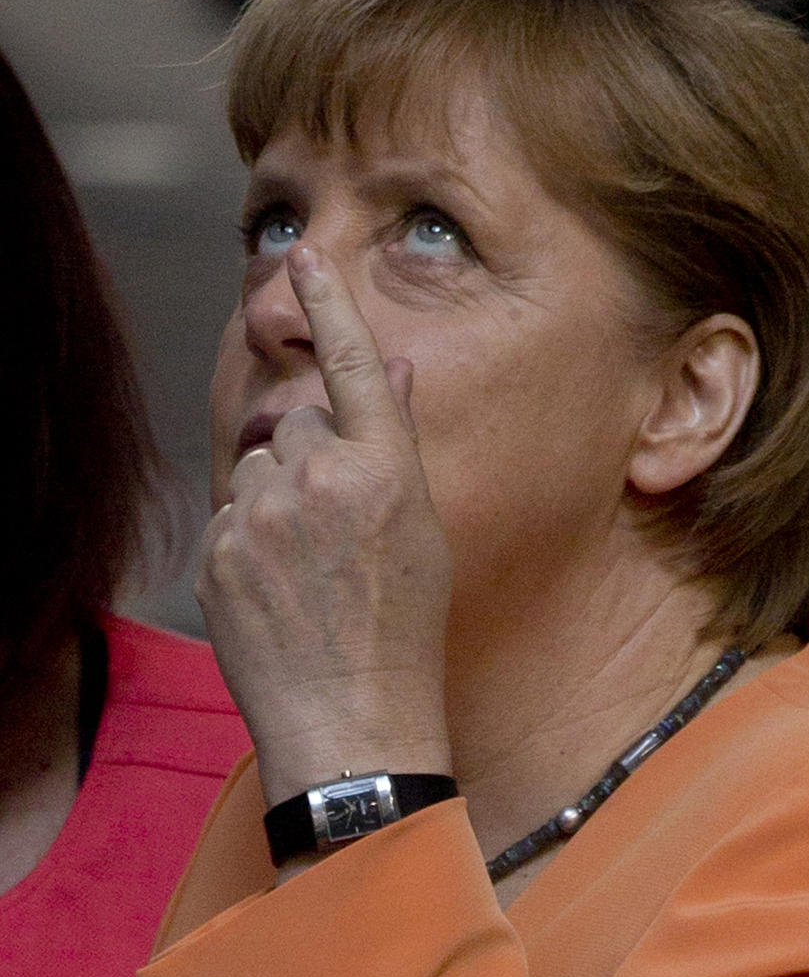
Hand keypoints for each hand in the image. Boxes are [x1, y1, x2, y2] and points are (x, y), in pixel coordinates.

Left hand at [197, 245, 452, 806]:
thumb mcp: (423, 527)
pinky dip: (247, 538)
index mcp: (383, 470)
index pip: (352, 365)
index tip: (301, 256)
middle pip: (296, 423)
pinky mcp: (218, 554)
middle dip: (311, 454)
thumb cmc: (404, 627)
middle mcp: (318, 481)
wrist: (350, 719)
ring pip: (258, 467)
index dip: (328, 304)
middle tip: (336, 524)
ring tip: (306, 562)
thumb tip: (392, 368)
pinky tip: (277, 587)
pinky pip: (231, 515)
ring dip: (276, 495)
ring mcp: (260, 518)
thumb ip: (397, 441)